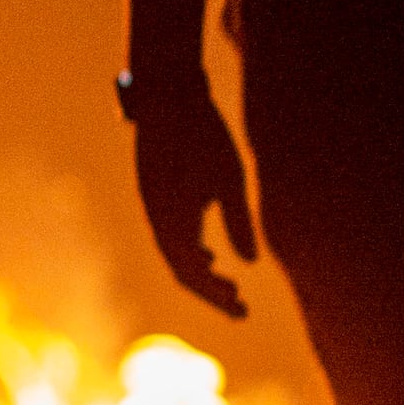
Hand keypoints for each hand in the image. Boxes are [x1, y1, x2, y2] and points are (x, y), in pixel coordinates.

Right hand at [129, 89, 256, 318]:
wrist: (167, 95)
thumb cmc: (205, 135)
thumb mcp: (231, 178)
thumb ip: (238, 222)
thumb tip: (251, 263)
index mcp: (172, 219)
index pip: (190, 274)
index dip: (215, 296)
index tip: (242, 309)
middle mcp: (157, 218)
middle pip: (180, 269)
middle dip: (209, 291)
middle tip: (240, 308)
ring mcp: (152, 206)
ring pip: (173, 252)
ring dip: (198, 272)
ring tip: (228, 285)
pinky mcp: (154, 193)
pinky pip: (168, 234)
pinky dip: (188, 251)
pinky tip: (208, 253)